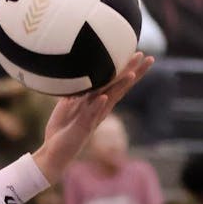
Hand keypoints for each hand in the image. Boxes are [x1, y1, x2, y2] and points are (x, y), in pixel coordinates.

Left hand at [30, 53, 152, 181]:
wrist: (54, 150)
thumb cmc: (62, 127)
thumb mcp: (69, 104)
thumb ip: (76, 92)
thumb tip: (77, 75)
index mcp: (97, 101)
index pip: (116, 81)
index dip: (127, 68)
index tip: (138, 54)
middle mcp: (100, 108)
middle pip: (120, 87)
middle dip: (134, 72)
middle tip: (148, 58)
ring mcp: (93, 117)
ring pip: (110, 98)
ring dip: (120, 86)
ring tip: (132, 74)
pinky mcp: (84, 126)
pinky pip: (91, 114)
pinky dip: (98, 106)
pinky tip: (105, 97)